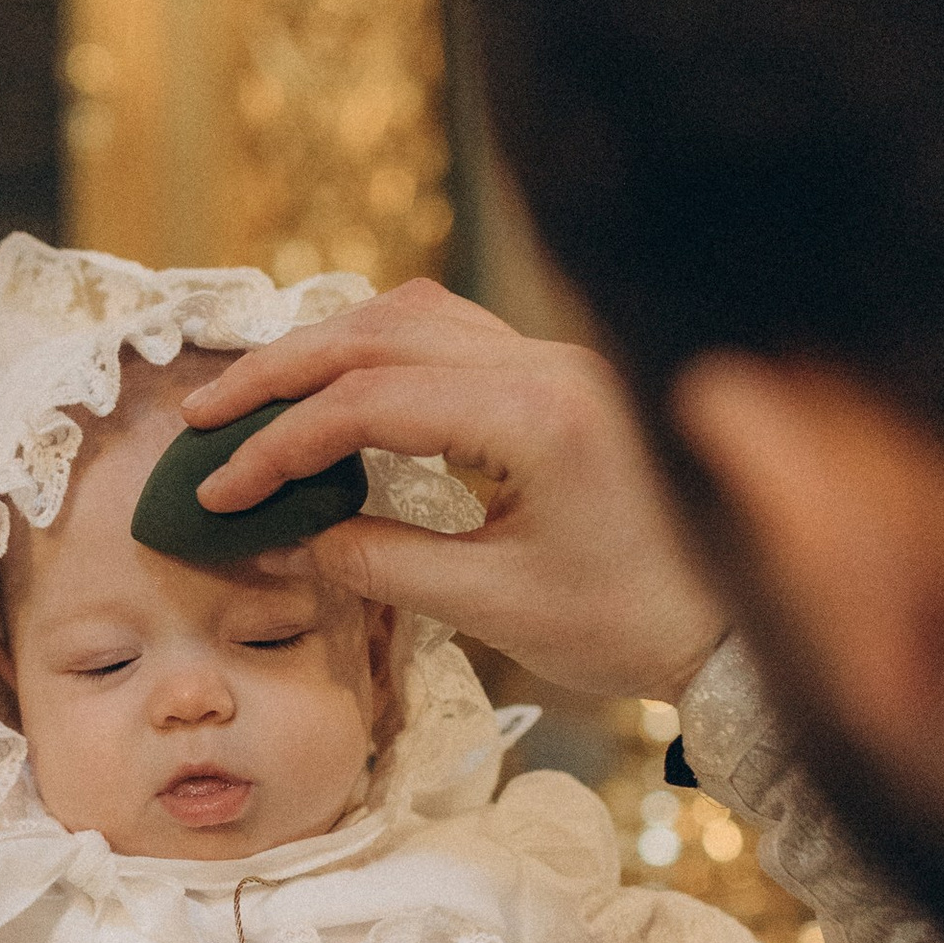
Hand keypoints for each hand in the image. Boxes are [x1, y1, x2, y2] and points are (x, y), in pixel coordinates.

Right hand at [179, 286, 727, 700]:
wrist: (740, 624)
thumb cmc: (633, 623)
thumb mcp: (496, 607)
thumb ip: (381, 562)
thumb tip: (288, 536)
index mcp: (538, 417)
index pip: (369, 402)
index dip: (277, 444)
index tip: (218, 492)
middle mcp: (550, 365)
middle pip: (381, 331)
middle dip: (282, 373)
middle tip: (204, 417)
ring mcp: (559, 362)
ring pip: (417, 318)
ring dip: (329, 350)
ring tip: (258, 397)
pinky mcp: (562, 378)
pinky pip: (454, 337)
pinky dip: (381, 356)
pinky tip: (342, 392)